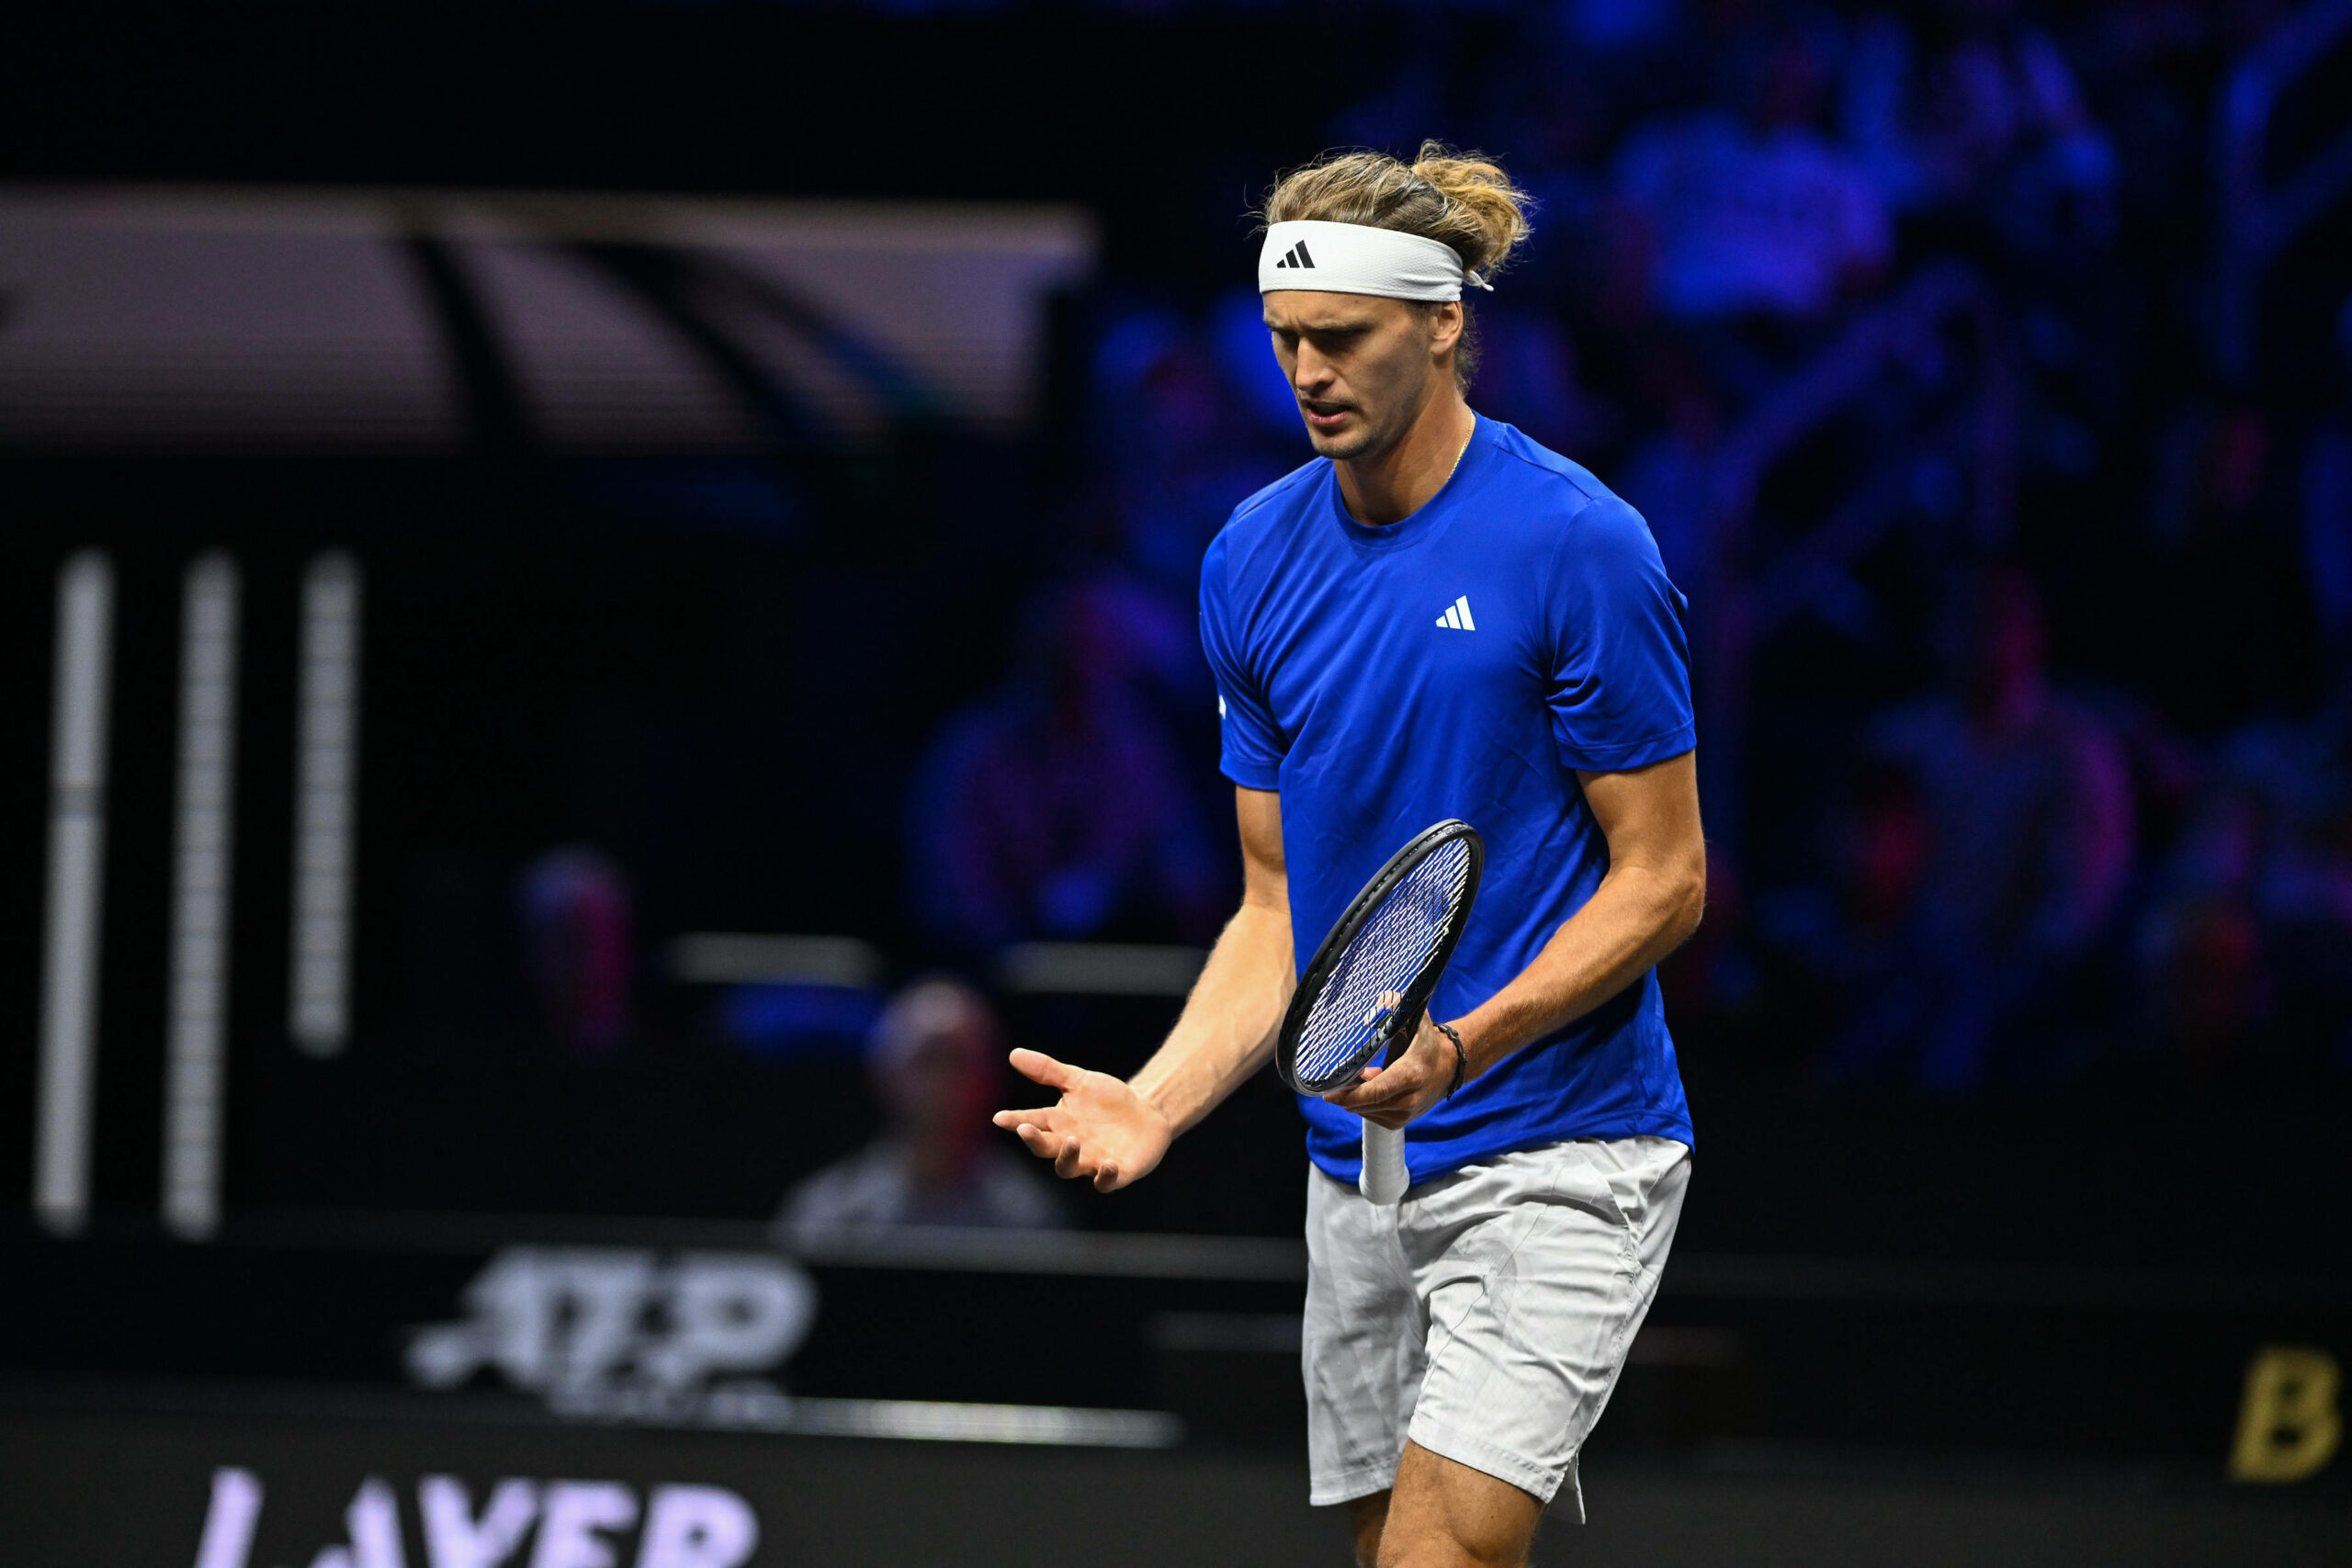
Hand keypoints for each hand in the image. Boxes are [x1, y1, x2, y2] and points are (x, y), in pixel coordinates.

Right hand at [992, 1049, 1173, 1192]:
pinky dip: (1105, 1176)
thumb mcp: (1078, 1080)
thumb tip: (1013, 1054)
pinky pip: (1106, 1182)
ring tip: (1072, 1141)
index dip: (1015, 1121)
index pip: (1032, 1122)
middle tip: (1027, 1130)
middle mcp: (1069, 1145)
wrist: (1147, 1113)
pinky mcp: (1117, 1172)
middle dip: (1035, 1141)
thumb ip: (1047, 1071)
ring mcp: (1091, 1161)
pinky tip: (1108, 1164)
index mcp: (1058, 1123)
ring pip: (1070, 1168)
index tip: (999, 1117)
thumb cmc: (1108, 1099)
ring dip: (1068, 1157)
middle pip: (1045, 1148)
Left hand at [1321, 1005, 1452, 1129]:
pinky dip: (1365, 1104)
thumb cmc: (1427, 1041)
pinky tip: (1370, 1088)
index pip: (1376, 1091)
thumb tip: (1374, 1010)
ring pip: (1366, 1111)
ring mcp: (1406, 1114)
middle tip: (1335, 1083)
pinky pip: (1372, 1116)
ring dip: (1356, 1098)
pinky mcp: (1401, 1122)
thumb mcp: (1416, 1018)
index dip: (1350, 1095)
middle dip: (1346, 1095)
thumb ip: (1395, 1005)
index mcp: (1411, 1074)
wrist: (1449, 1066)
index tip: (1329, 1093)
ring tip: (1362, 1078)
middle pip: (1366, 1104)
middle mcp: (1409, 1099)